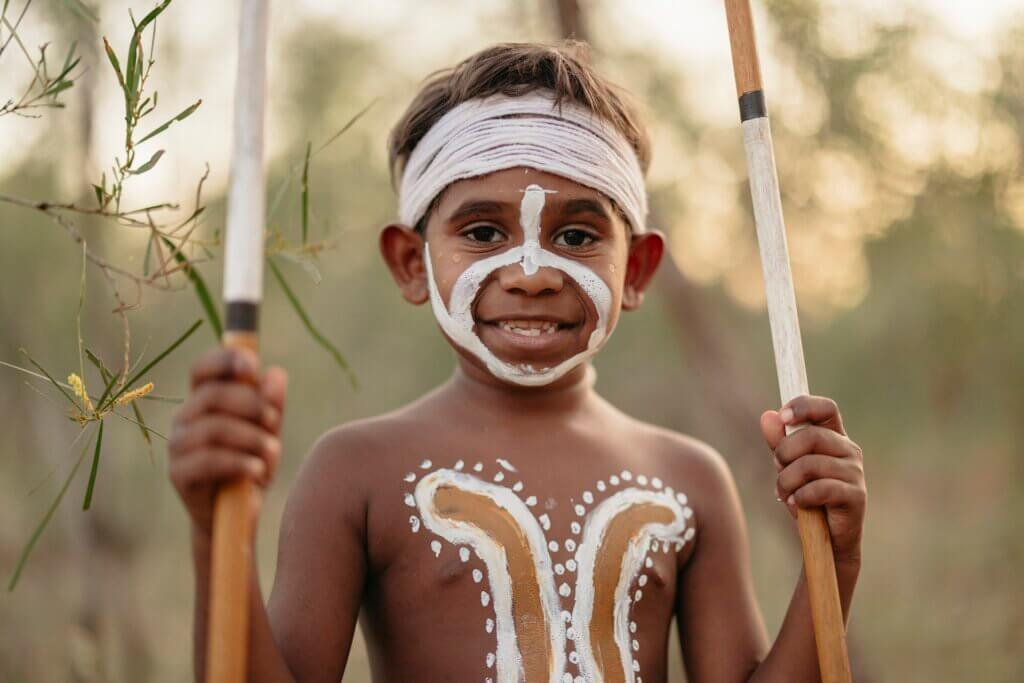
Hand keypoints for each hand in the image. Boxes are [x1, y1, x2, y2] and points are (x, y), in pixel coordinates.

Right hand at [168, 346, 287, 537]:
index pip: (202, 369)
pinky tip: (258, 470)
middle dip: (250, 404)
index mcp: (203, 402)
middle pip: (211, 395)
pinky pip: (209, 460)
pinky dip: (239, 462)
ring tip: (271, 452)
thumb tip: (275, 373)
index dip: (224, 360)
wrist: (240, 516)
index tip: (252, 365)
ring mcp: (178, 447)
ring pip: (213, 428)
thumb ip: (271, 405)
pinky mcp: (179, 475)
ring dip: (250, 438)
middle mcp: (185, 419)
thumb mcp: (269, 433)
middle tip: (273, 421)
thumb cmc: (253, 466)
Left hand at [760, 395, 865, 564]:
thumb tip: (768, 416)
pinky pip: (820, 488)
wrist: (826, 540)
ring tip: (784, 493)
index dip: (804, 406)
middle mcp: (848, 450)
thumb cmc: (807, 497)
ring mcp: (855, 472)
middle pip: (812, 436)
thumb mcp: (787, 468)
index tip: (783, 416)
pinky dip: (800, 496)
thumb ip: (778, 442)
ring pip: (810, 464)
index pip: (826, 408)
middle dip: (784, 452)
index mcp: (834, 437)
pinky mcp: (856, 495)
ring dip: (787, 480)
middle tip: (778, 468)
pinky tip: (796, 503)